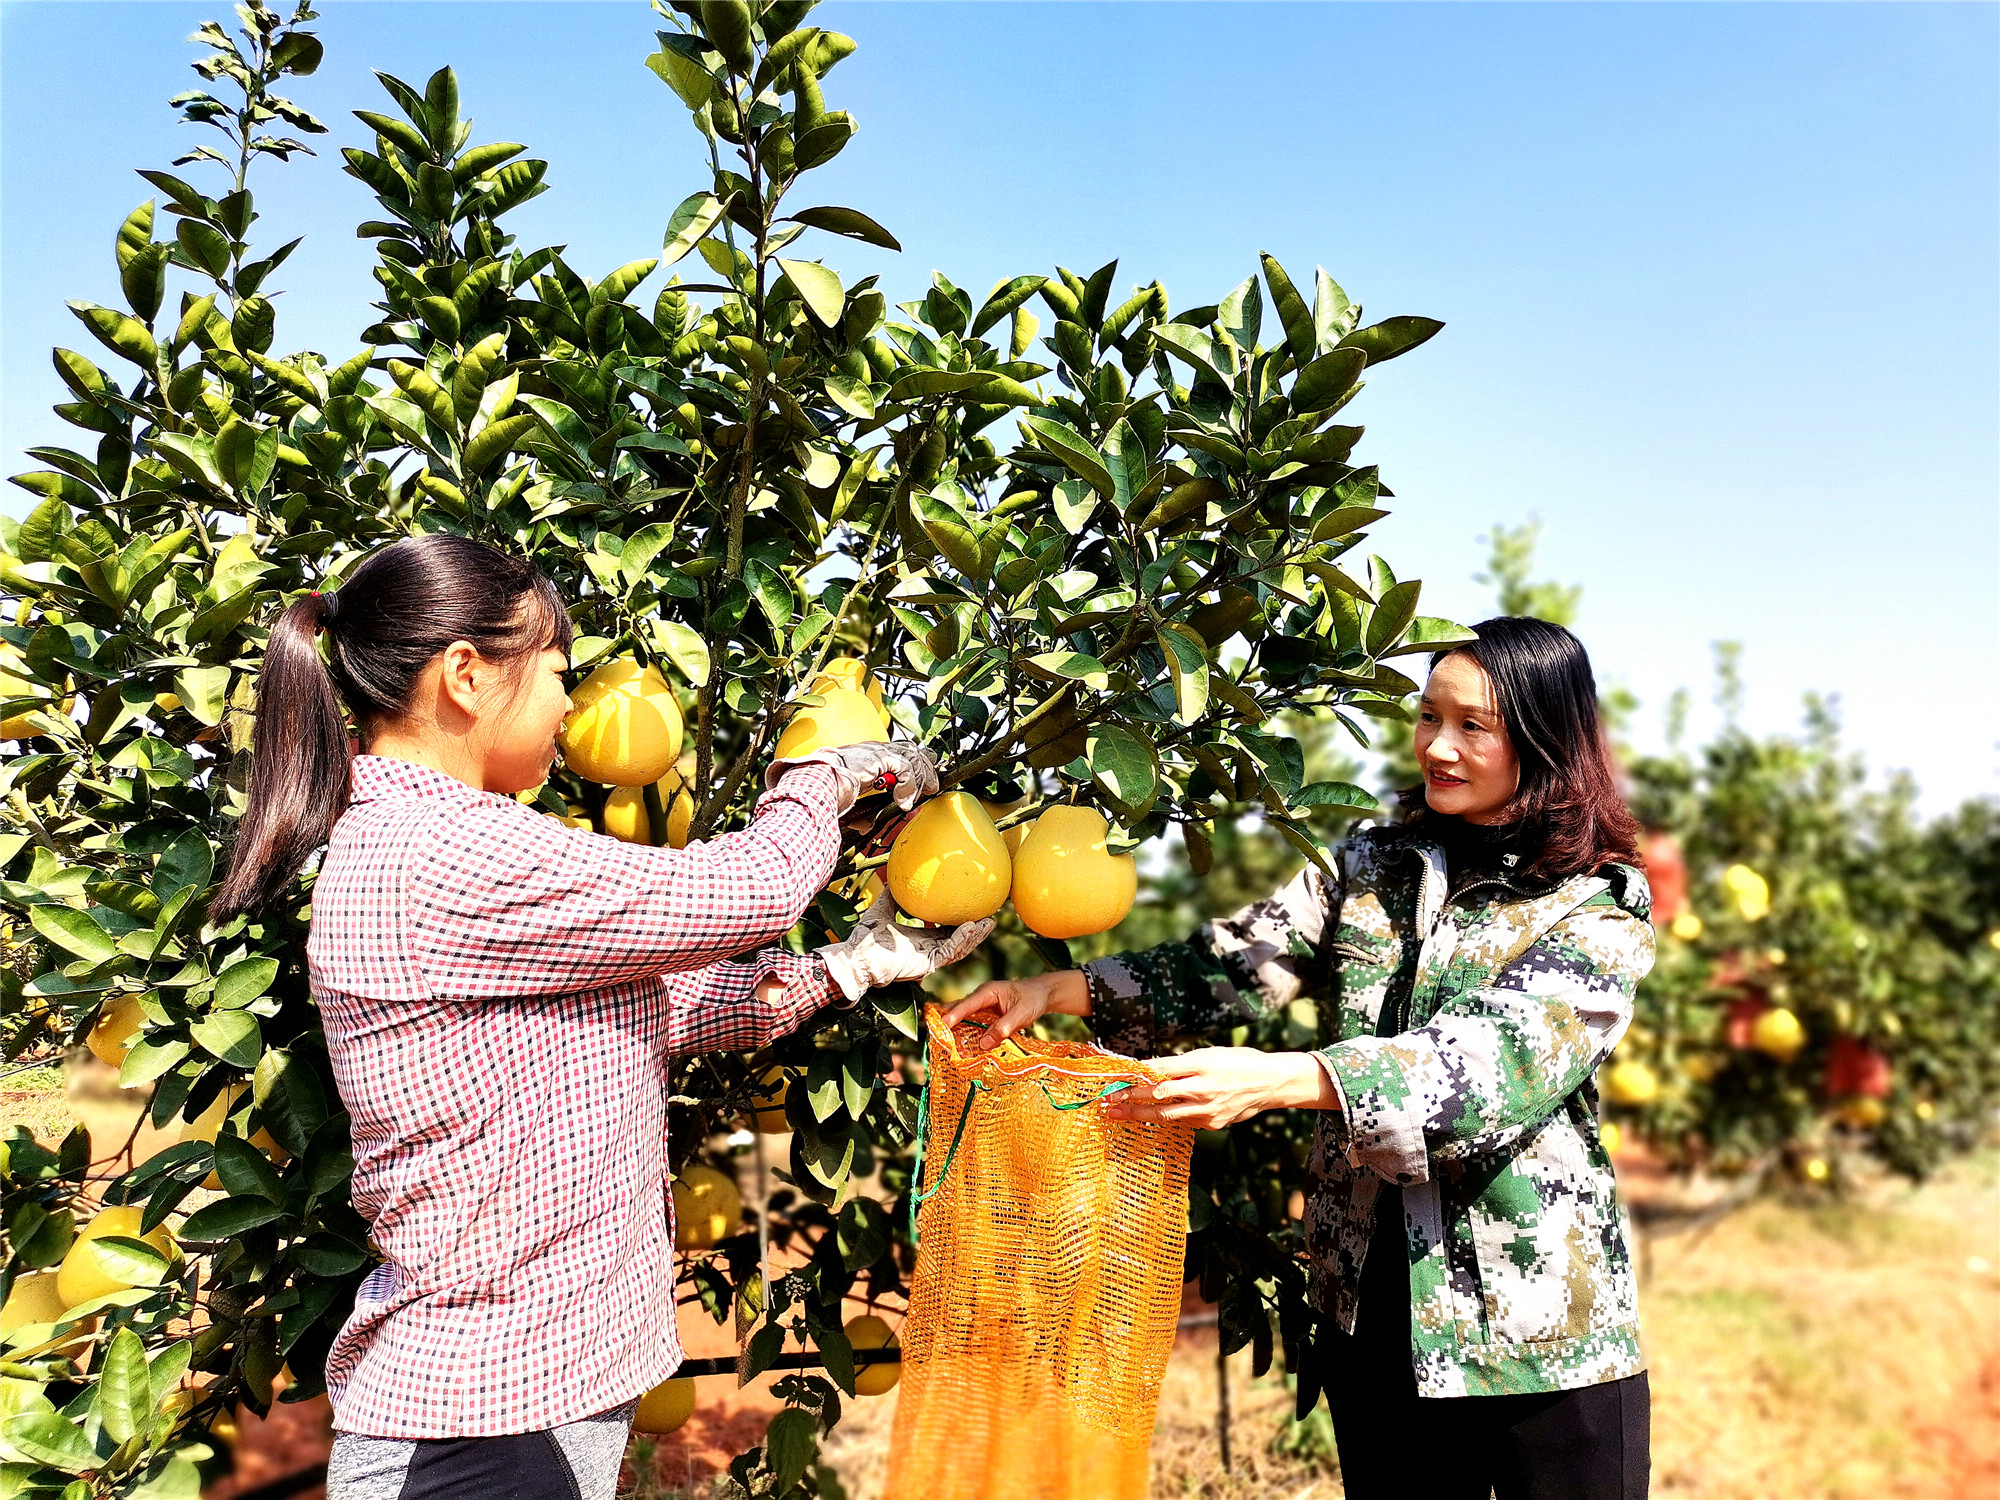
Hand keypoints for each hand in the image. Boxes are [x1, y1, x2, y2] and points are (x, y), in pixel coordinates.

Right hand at [766, 741, 938, 814]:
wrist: (814, 785)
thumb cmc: (824, 793)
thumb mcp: (850, 803)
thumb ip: (862, 811)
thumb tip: (866, 825)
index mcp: (867, 757)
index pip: (900, 753)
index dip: (916, 765)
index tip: (926, 781)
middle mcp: (874, 750)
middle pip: (912, 750)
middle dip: (926, 767)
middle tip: (932, 786)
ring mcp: (877, 752)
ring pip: (912, 758)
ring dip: (920, 779)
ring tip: (920, 796)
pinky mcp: (879, 757)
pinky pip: (905, 769)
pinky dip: (908, 786)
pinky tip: (903, 801)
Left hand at [816, 889, 993, 1001]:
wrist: (855, 958)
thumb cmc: (864, 939)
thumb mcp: (881, 910)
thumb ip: (892, 896)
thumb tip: (896, 877)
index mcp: (919, 940)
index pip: (946, 932)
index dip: (960, 922)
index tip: (972, 908)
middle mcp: (927, 951)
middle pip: (959, 941)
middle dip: (976, 930)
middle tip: (991, 916)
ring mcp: (928, 959)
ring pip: (959, 948)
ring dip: (975, 936)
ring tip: (989, 922)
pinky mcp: (926, 964)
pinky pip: (949, 951)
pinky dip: (961, 939)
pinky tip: (971, 926)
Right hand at [940, 971, 1089, 1050]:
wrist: (1042, 994)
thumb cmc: (1032, 1000)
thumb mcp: (1020, 1015)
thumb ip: (1002, 1028)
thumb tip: (983, 1044)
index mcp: (988, 992)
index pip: (967, 1004)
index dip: (954, 1015)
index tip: (942, 1026)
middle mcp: (982, 997)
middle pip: (959, 1009)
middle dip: (947, 1022)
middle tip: (934, 1036)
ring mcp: (982, 1005)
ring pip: (964, 1017)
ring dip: (954, 1029)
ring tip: (942, 1043)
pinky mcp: (986, 1014)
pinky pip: (972, 1023)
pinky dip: (965, 1033)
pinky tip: (959, 1044)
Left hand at [1100, 1048, 1336, 1127]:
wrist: (1271, 1083)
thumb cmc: (1238, 1062)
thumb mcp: (1210, 1054)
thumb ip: (1182, 1064)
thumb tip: (1151, 1069)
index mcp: (1202, 1064)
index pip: (1161, 1068)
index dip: (1136, 1073)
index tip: (1115, 1075)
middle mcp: (1203, 1087)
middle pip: (1158, 1094)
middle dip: (1129, 1097)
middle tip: (1106, 1099)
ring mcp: (1207, 1109)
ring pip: (1165, 1114)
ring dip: (1138, 1114)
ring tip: (1116, 1114)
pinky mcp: (1211, 1124)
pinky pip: (1182, 1121)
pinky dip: (1163, 1119)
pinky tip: (1146, 1118)